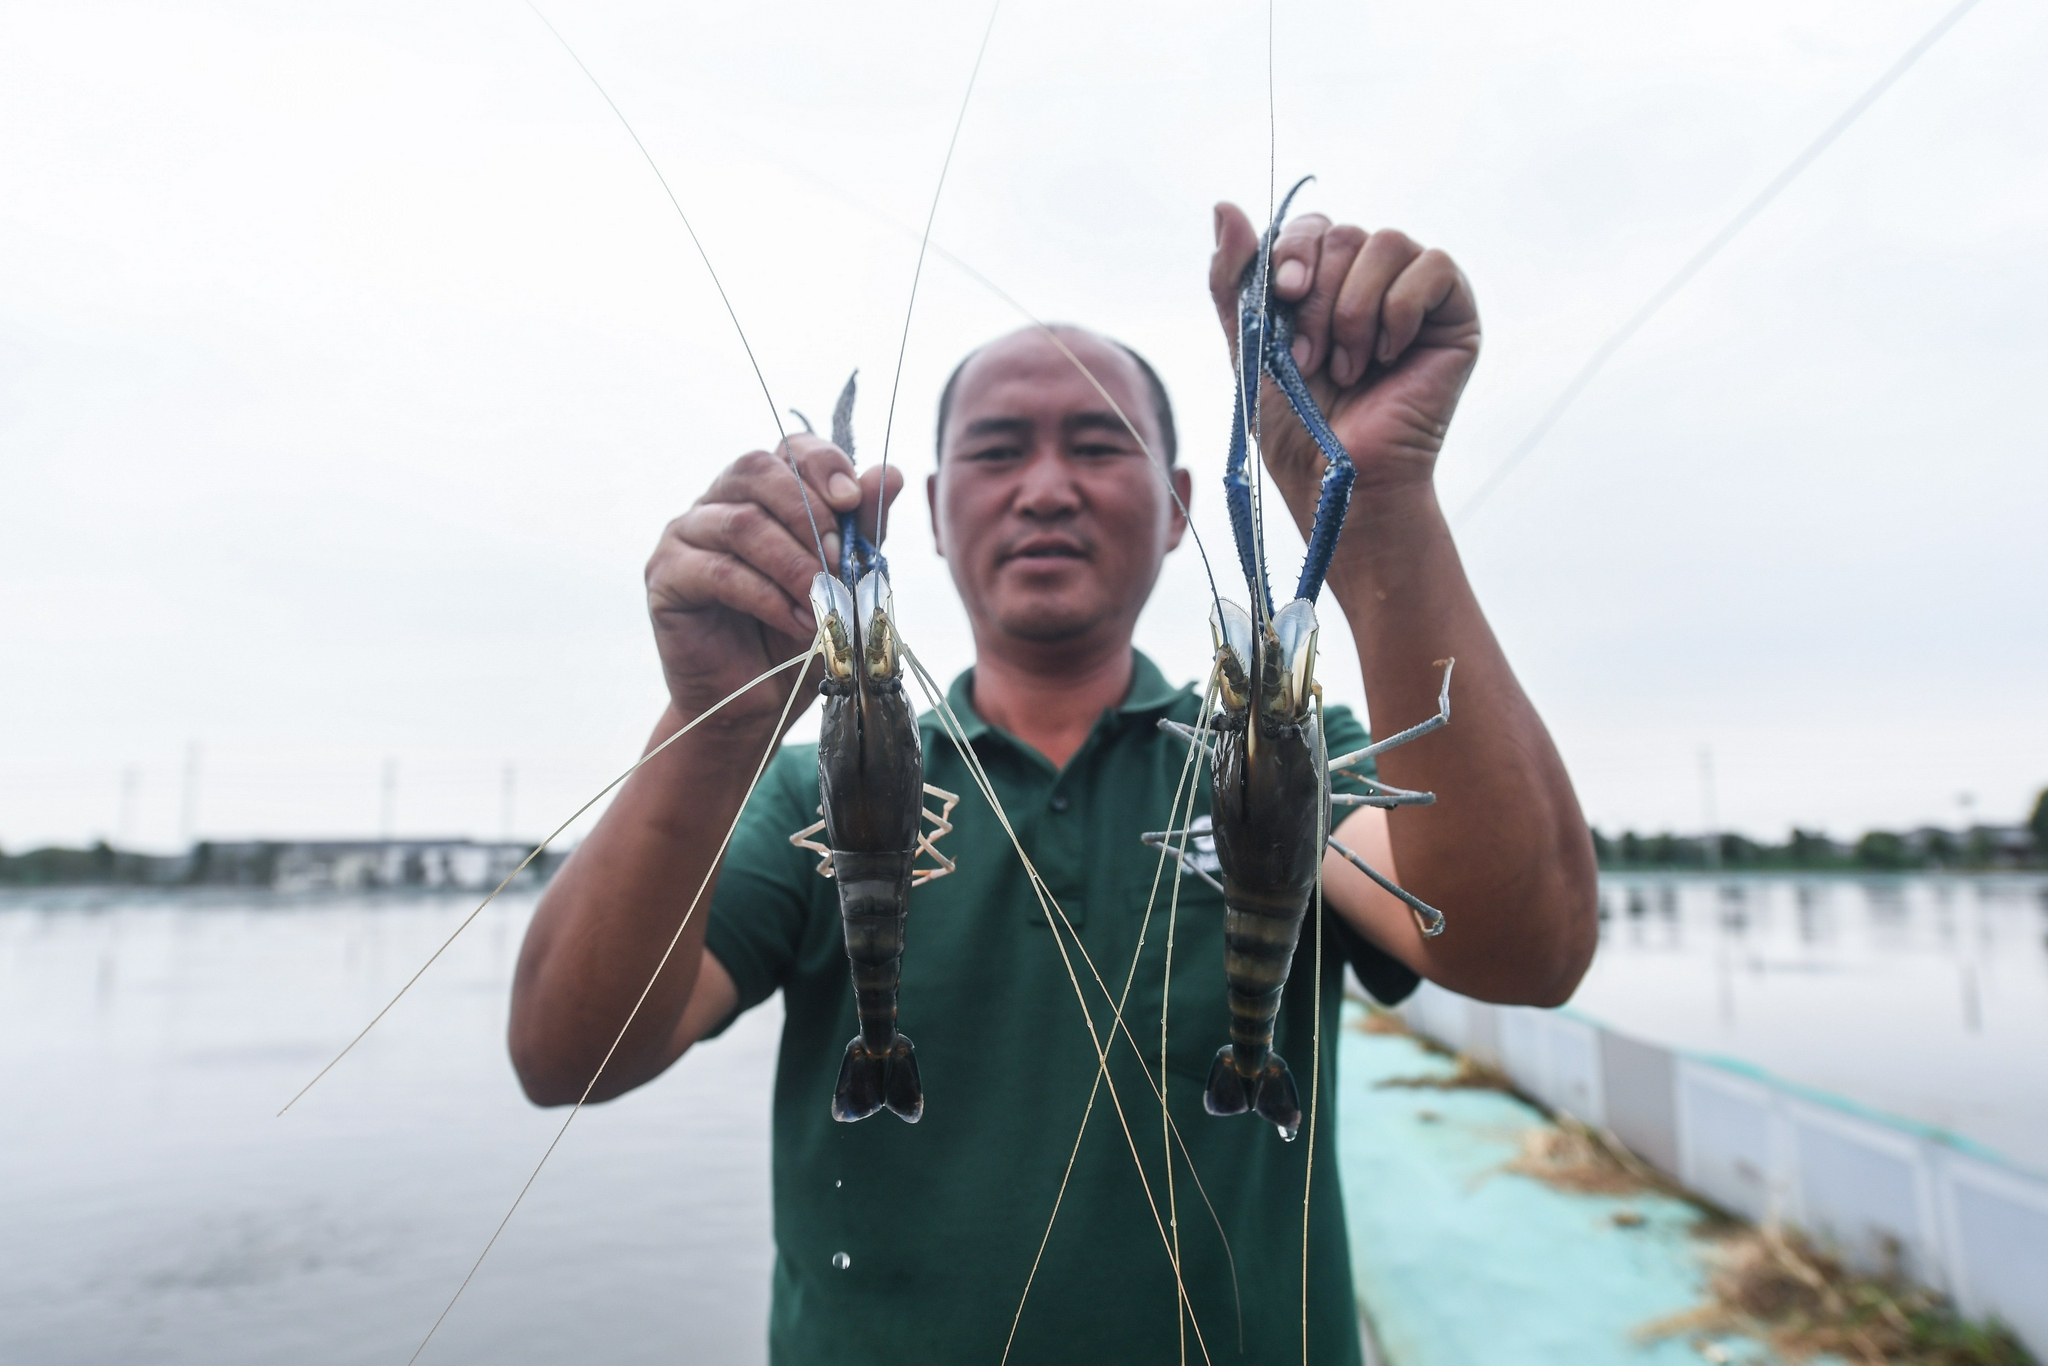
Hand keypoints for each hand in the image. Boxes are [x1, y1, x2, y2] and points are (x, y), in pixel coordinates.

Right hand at [644, 435, 901, 736]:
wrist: (758, 704)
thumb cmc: (799, 638)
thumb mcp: (845, 581)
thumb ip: (864, 529)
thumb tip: (891, 474)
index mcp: (763, 493)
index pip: (789, 448)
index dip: (822, 464)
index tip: (853, 499)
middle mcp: (718, 502)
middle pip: (757, 471)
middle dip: (808, 512)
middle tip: (840, 560)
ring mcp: (685, 535)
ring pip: (740, 522)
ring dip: (792, 561)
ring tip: (821, 600)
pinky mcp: (665, 576)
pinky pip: (717, 571)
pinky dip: (765, 596)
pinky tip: (794, 620)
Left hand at [1208, 203, 1479, 509]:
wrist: (1340, 479)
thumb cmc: (1298, 427)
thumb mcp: (1249, 347)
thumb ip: (1235, 280)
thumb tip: (1225, 206)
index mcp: (1325, 285)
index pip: (1310, 227)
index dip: (1293, 252)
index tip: (1284, 297)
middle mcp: (1370, 281)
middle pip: (1344, 233)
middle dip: (1319, 297)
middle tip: (1311, 358)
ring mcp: (1415, 294)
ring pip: (1386, 242)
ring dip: (1354, 310)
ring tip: (1348, 368)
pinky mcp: (1456, 312)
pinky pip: (1433, 266)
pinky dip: (1401, 309)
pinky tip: (1390, 356)